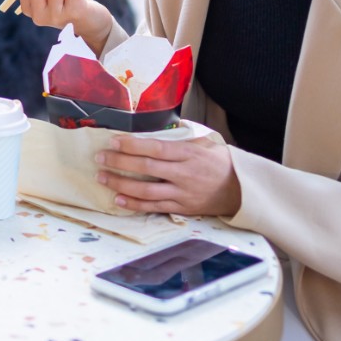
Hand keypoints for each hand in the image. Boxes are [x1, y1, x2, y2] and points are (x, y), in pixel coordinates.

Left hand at [94, 136, 241, 216]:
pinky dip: (135, 204)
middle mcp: (184, 174)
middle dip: (119, 162)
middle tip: (100, 158)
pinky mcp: (182, 208)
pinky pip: (154, 207)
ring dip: (121, 185)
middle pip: (146, 168)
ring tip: (102, 177)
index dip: (132, 145)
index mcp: (188, 154)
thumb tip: (153, 132)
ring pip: (146, 191)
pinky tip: (118, 199)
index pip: (155, 148)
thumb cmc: (219, 162)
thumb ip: (179, 139)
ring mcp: (182, 194)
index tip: (113, 141)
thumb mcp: (204, 144)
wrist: (241, 190)